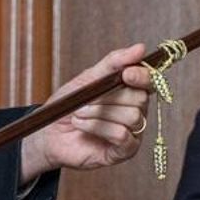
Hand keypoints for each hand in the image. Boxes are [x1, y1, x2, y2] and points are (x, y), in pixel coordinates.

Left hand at [21, 43, 152, 181]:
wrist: (49, 132)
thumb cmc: (69, 105)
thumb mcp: (89, 78)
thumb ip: (114, 63)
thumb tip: (140, 48)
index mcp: (131, 92)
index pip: (150, 81)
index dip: (142, 76)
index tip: (126, 74)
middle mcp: (136, 112)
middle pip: (141, 98)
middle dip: (110, 96)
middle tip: (87, 99)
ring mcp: (132, 133)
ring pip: (132, 117)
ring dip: (100, 113)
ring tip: (79, 113)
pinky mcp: (123, 151)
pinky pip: (122, 136)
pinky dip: (99, 128)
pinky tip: (82, 126)